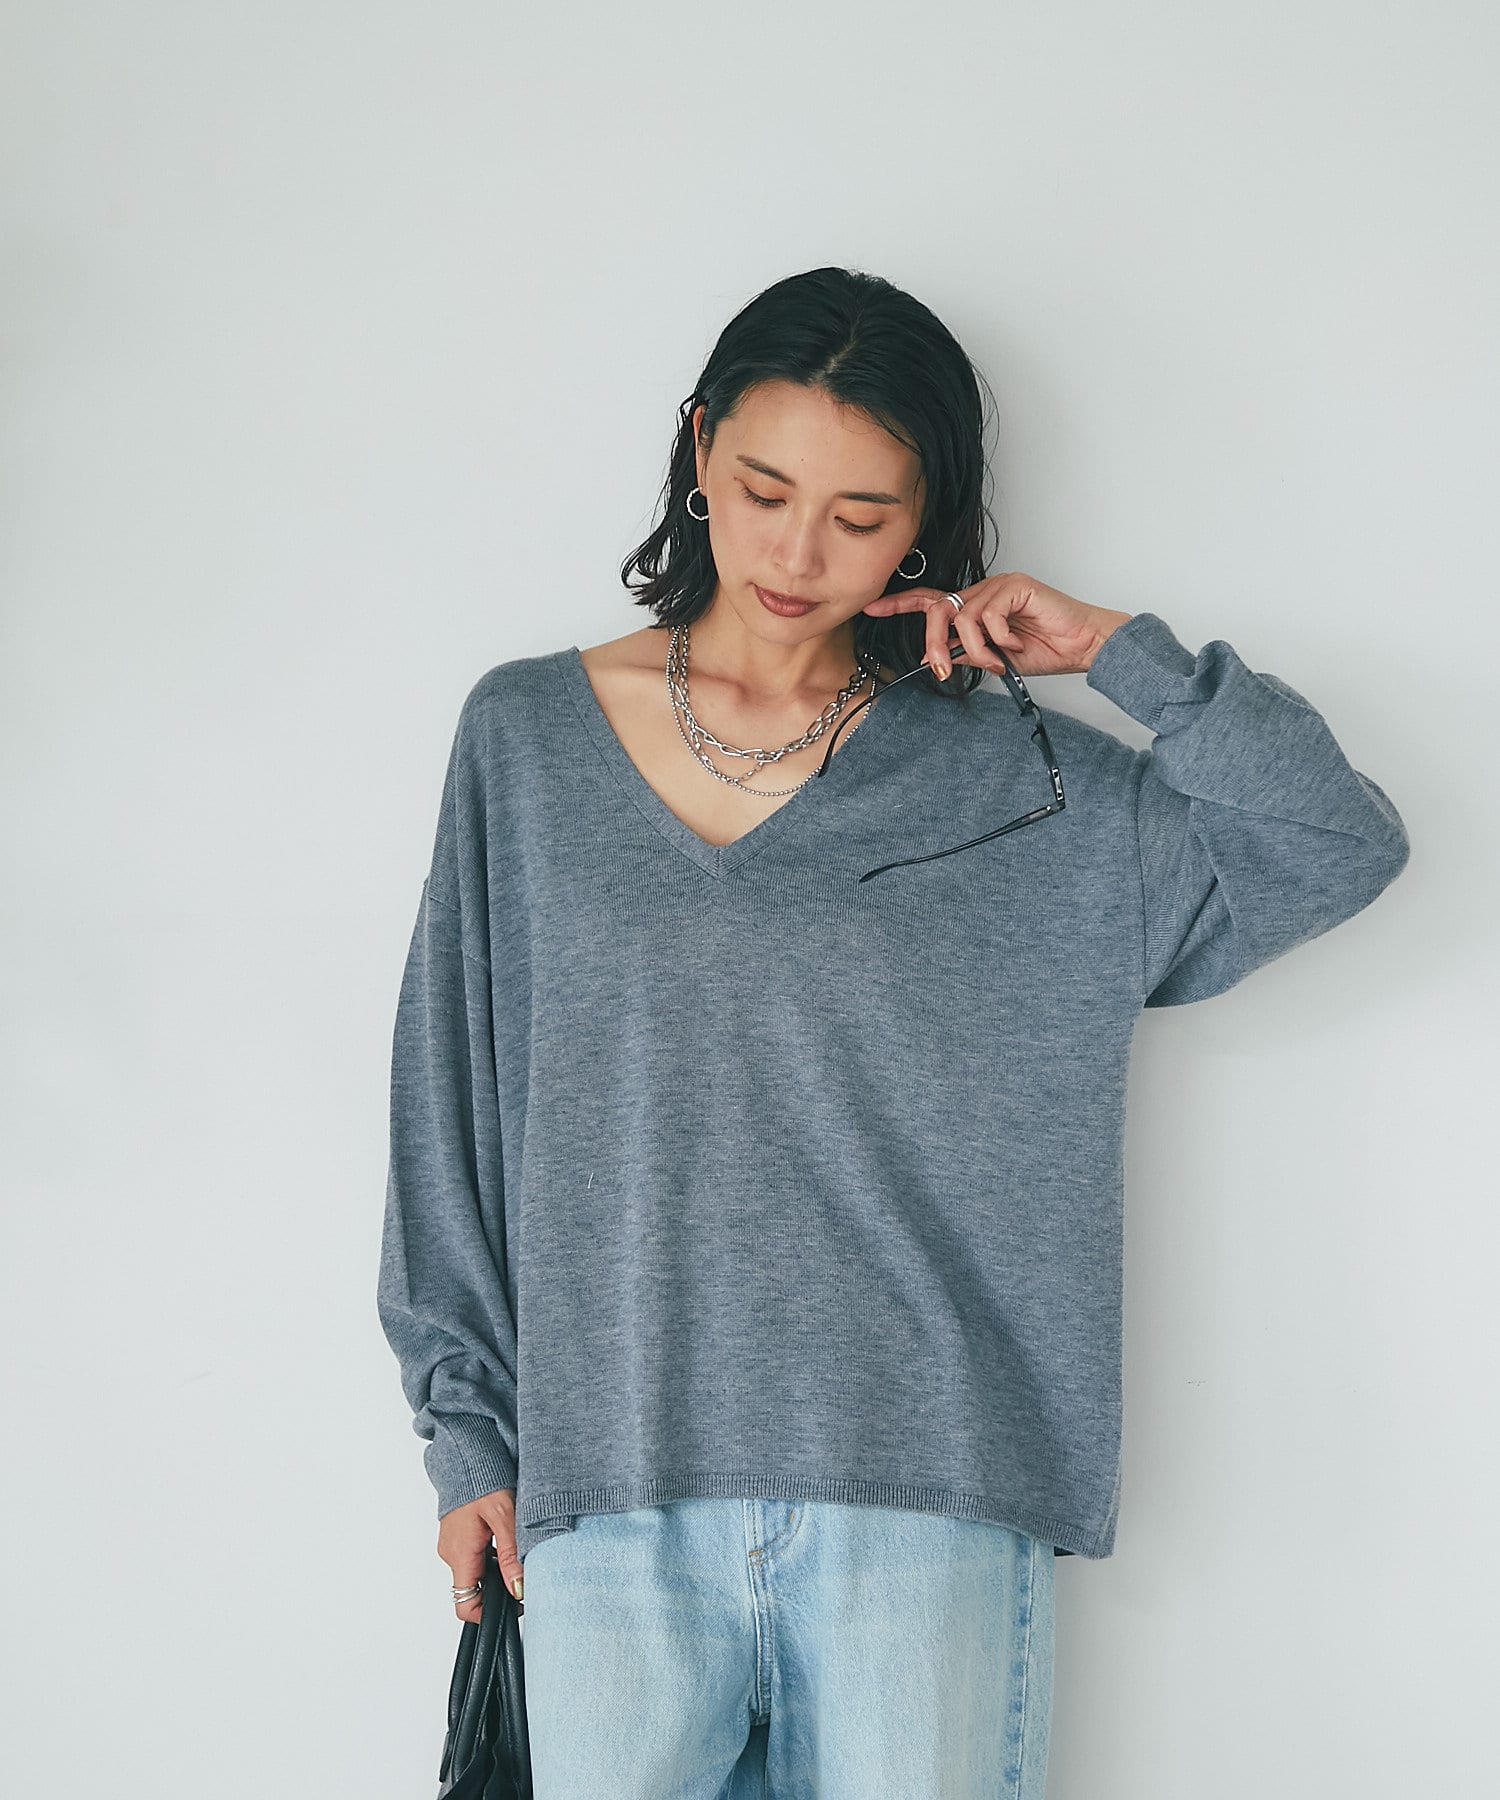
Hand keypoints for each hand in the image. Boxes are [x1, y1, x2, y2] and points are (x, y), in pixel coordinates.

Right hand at [438, 1487, 523, 1621]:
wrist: (466, 1454)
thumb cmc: (482, 1478)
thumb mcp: (504, 1516)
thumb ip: (511, 1555)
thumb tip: (519, 1589)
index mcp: (460, 1553)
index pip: (464, 1605)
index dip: (487, 1613)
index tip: (513, 1604)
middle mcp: (451, 1553)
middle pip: (473, 1589)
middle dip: (498, 1587)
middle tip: (523, 1572)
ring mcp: (451, 1544)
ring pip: (475, 1572)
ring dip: (496, 1568)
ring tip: (515, 1547)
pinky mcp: (456, 1535)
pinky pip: (472, 1556)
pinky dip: (489, 1554)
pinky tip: (504, 1536)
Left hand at [862, 572, 1129, 679]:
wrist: (1081, 647)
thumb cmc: (1046, 650)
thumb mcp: (994, 658)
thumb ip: (965, 653)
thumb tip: (935, 659)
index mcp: (976, 606)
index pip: (931, 600)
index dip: (901, 603)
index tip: (872, 608)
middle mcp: (984, 591)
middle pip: (938, 607)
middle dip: (932, 642)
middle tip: (943, 668)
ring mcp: (999, 586)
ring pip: (962, 616)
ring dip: (975, 648)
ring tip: (998, 660)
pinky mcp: (1016, 585)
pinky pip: (988, 613)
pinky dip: (999, 636)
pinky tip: (1016, 642)